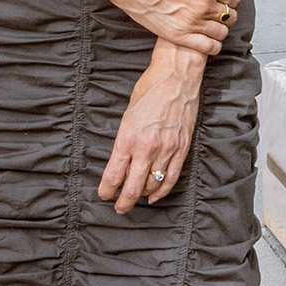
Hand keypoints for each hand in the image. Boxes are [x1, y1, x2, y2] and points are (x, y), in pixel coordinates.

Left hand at [100, 45, 203, 212]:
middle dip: (124, 202)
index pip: (113, 174)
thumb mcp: (127, 115)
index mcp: (128, 137)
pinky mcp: (182, 149)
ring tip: (136, 198)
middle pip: (133, 187)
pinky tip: (156, 195)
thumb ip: (124, 140)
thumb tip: (121, 162)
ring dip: (142, 195)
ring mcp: (166, 150)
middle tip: (119, 208)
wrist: (177, 77)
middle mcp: (146, 147)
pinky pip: (171, 177)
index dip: (107, 190)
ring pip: (152, 185)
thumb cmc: (149, 90)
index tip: (104, 195)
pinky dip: (163, 190)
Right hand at [114, 0, 244, 54]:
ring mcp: (192, 23)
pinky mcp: (180, 36)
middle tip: (216, 10)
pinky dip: (212, 45)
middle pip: (230, 16)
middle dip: (226, 12)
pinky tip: (206, 38)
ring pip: (222, 33)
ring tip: (210, 23)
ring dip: (220, 28)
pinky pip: (208, 48)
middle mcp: (204, 6)